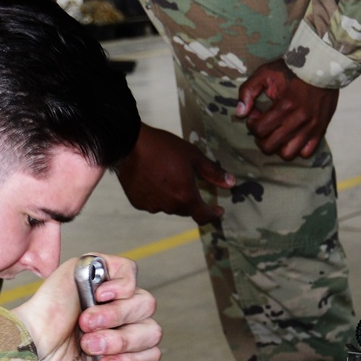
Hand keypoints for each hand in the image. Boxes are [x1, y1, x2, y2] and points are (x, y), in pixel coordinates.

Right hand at [11, 255, 160, 360]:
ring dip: (117, 318)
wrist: (27, 346)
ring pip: (144, 303)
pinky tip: (101, 298)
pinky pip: (130, 271)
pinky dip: (121, 287)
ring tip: (88, 324)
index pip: (151, 353)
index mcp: (121, 349)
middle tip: (91, 346)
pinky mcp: (98, 270)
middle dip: (123, 343)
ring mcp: (111, 295)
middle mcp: (120, 322)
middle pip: (151, 329)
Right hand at [117, 124, 234, 225]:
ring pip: (168, 206)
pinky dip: (156, 196)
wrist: (129, 144)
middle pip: (185, 209)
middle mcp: (169, 206)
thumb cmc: (164, 147)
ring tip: (166, 177)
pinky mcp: (138, 203)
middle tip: (187, 182)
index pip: (203, 216)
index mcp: (185, 196)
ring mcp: (152, 206)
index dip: (213, 215)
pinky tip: (152, 180)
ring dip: (172, 197)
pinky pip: (153, 203)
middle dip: (190, 199)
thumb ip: (212, 173)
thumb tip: (230, 184)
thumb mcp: (193, 156)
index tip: (217, 210)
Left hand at [236, 59, 338, 159]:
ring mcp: (311, 127)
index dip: (252, 124)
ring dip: (277, 147)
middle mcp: (299, 120)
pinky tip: (292, 137)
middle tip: (264, 125)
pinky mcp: (321, 129)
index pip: (259, 130)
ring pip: (287, 154)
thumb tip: (239, 113)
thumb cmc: (291, 69)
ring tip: (277, 134)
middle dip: (261, 137)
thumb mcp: (264, 73)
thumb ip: (247, 91)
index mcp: (285, 106)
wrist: (322, 65)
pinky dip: (297, 149)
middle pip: (270, 146)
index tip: (255, 114)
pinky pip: (306, 152)